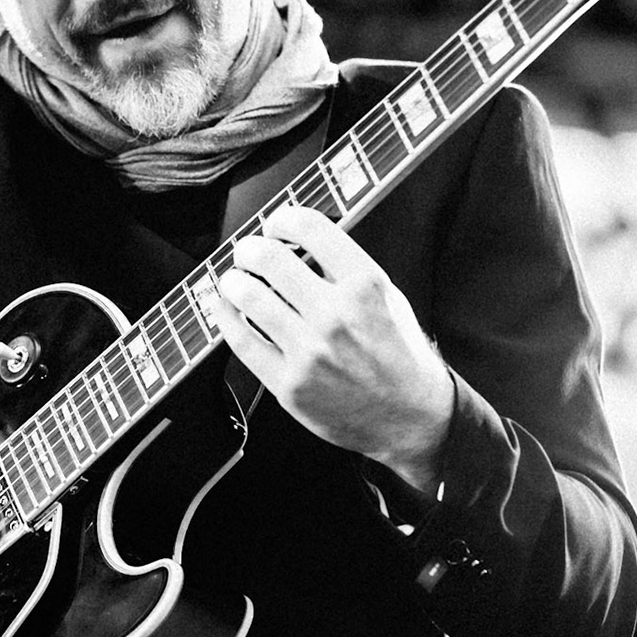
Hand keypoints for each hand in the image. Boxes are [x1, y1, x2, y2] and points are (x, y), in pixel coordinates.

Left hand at [211, 204, 453, 491]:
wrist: (412, 417)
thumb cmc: (401, 356)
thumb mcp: (389, 297)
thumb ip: (347, 269)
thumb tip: (299, 243)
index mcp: (365, 285)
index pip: (309, 228)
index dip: (283, 219)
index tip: (277, 226)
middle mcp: (336, 315)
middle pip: (269, 258)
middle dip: (251, 249)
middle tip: (248, 252)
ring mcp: (310, 352)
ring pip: (248, 297)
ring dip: (233, 280)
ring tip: (235, 279)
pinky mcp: (290, 384)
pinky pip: (242, 342)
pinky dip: (225, 317)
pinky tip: (224, 307)